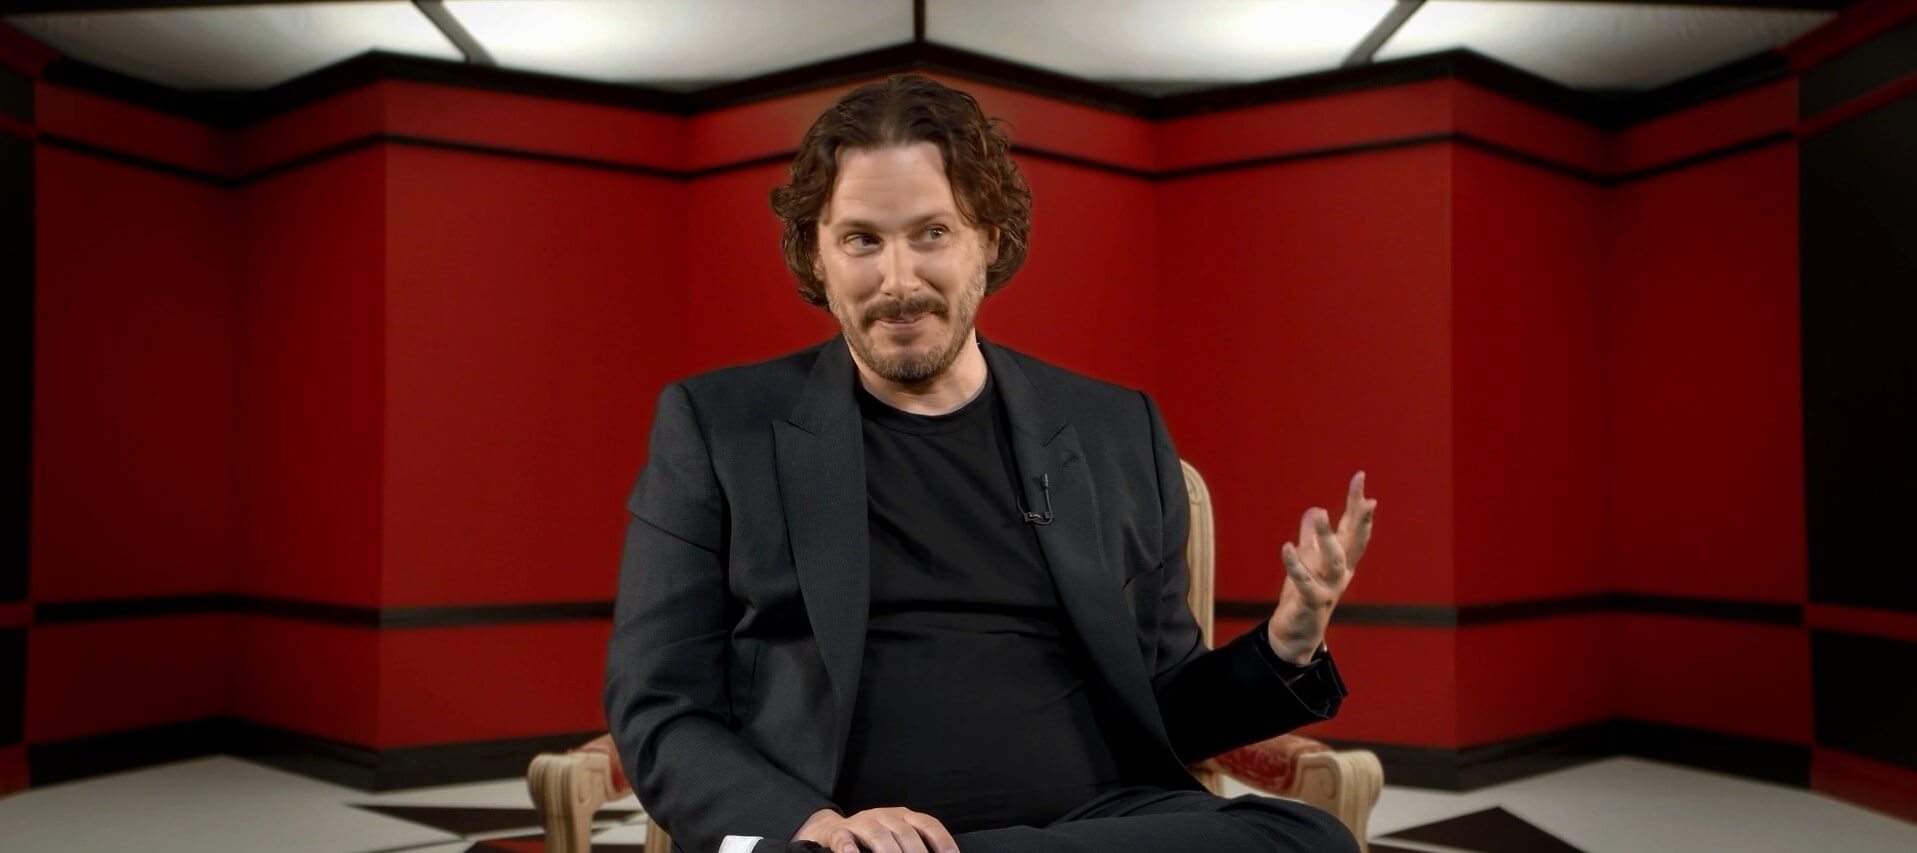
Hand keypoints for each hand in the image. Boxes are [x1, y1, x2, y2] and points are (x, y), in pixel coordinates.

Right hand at [794, 806, 958, 852]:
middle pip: (906, 833)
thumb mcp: (896, 839)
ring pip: (878, 835)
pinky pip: (843, 838)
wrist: (830, 830)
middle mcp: (885, 816)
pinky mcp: (839, 832)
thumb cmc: (872, 839)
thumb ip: (915, 846)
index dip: (942, 841)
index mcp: (904, 817)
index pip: (928, 825)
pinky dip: (848, 848)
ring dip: (889, 852)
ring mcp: (862, 822)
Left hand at [1268, 471, 1376, 663]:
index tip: (1360, 478)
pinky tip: (1286, 548)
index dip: (1357, 503)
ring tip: (1319, 513)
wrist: (1296, 633)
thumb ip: (1311, 536)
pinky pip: (1305, 582)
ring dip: (1327, 536)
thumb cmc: (1304, 594)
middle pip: (1354, 541)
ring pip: (1333, 560)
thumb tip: (1316, 508)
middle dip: (1361, 519)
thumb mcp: (1308, 559)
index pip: (1352, 526)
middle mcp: (1340, 572)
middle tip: (1366, 497)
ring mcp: (1329, 588)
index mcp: (1341, 560)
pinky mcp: (1311, 602)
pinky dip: (1296, 565)